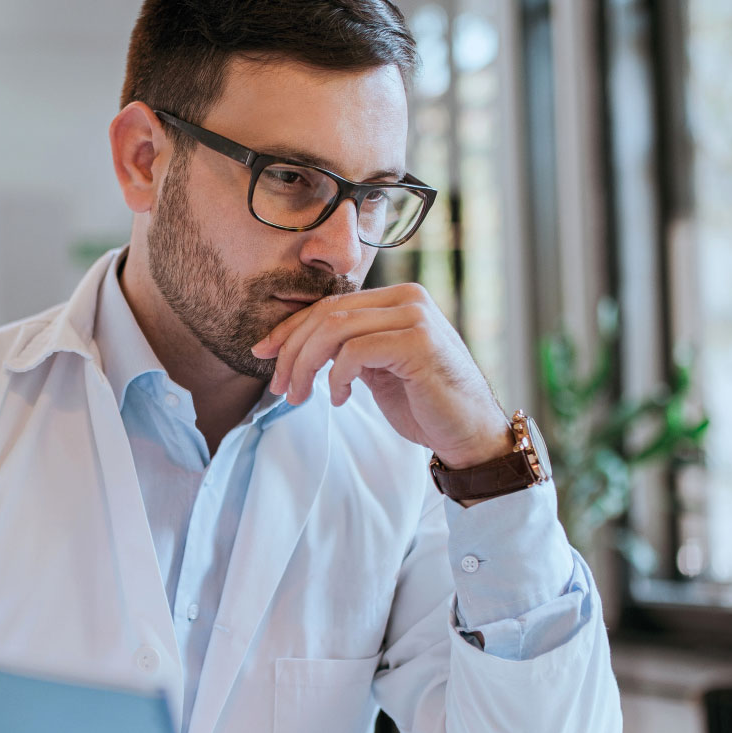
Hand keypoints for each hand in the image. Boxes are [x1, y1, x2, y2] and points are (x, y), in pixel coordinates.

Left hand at [250, 282, 509, 468]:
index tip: (262, 354)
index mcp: (397, 299)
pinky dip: (337, 376)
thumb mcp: (378, 369)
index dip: (290, 329)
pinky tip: (340, 398)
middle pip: (327, 314)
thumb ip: (348, 348)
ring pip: (335, 329)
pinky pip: (356, 351)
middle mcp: (408, 298)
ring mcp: (415, 317)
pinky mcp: (418, 342)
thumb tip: (297, 345)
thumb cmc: (424, 405)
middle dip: (291, 350)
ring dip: (305, 365)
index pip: (330, 305)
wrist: (469, 434)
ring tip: (299, 396)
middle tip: (278, 386)